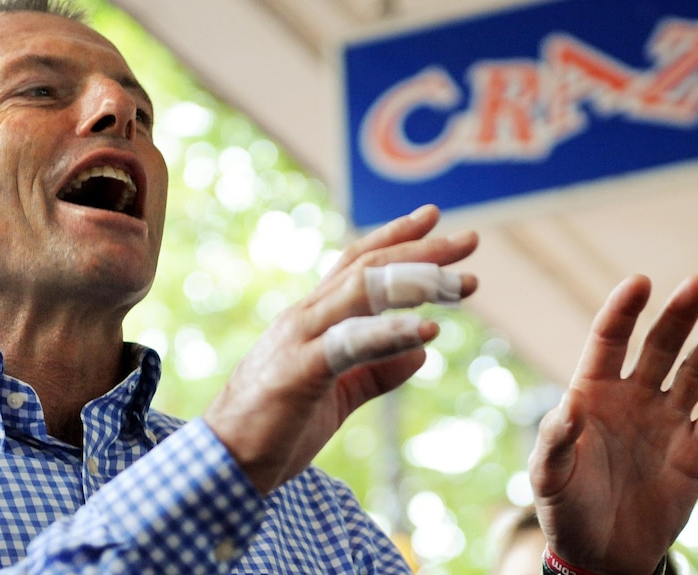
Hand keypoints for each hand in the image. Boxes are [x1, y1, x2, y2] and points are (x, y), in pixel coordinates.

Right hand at [203, 205, 477, 493]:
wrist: (227, 462)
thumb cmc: (277, 424)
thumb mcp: (340, 394)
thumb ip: (377, 370)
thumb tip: (422, 352)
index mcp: (313, 318)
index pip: (357, 264)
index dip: (396, 238)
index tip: (434, 219)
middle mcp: (306, 316)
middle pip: (368, 267)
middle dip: (422, 250)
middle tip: (470, 240)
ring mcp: (301, 339)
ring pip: (361, 291)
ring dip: (416, 282)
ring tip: (461, 283)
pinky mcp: (300, 371)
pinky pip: (351, 343)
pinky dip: (391, 333)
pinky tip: (429, 329)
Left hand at [530, 274, 697, 574]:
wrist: (599, 554)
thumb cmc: (564, 507)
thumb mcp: (548, 475)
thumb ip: (555, 440)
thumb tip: (569, 406)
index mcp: (591, 393)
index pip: (608, 341)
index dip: (623, 311)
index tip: (640, 283)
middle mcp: (632, 399)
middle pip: (658, 347)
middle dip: (677, 316)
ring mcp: (665, 423)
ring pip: (694, 374)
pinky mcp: (693, 453)